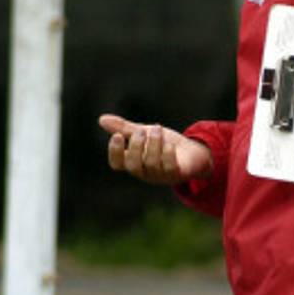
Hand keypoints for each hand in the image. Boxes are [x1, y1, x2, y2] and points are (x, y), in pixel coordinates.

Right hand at [98, 114, 212, 185]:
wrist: (191, 151)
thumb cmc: (164, 143)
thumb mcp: (144, 132)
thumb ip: (125, 128)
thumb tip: (101, 119)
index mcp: (133, 161)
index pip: (117, 164)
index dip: (114, 152)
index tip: (117, 136)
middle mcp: (144, 171)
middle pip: (133, 166)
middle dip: (136, 147)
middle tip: (142, 131)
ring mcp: (160, 175)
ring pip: (151, 164)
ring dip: (154, 144)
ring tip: (158, 129)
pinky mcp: (176, 174)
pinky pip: (169, 168)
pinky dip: (167, 154)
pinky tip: (169, 144)